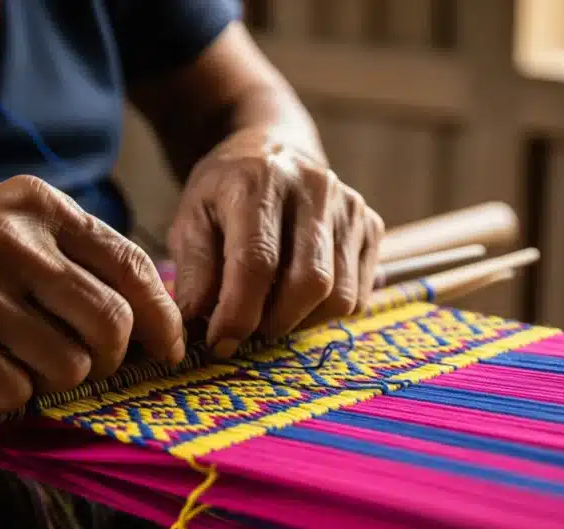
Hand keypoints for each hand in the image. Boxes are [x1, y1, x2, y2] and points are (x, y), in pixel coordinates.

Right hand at [0, 176, 183, 411]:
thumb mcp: (4, 211)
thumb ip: (69, 247)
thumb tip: (139, 306)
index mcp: (37, 205)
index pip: (129, 264)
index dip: (162, 314)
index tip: (170, 344)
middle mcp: (11, 242)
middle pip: (110, 323)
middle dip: (115, 358)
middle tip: (96, 363)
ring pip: (68, 366)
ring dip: (60, 378)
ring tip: (28, 360)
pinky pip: (14, 392)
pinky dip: (13, 395)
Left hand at [168, 128, 383, 356]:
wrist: (272, 150)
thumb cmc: (226, 193)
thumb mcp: (191, 218)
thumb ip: (194, 270)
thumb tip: (197, 324)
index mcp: (260, 181)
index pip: (257, 262)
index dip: (238, 313)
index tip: (220, 343)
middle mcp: (314, 188)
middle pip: (310, 283)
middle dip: (275, 323)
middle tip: (249, 330)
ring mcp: (350, 206)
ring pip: (340, 296)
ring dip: (302, 321)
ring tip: (273, 312)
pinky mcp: (371, 224)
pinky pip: (359, 294)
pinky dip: (326, 312)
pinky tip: (299, 298)